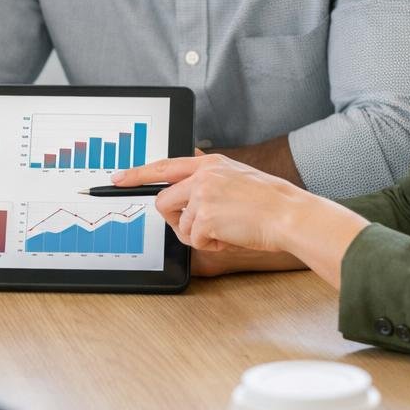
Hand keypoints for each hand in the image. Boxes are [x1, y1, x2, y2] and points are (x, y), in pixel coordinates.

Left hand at [115, 155, 366, 285]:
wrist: (290, 215)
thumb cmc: (271, 202)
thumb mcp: (238, 177)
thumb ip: (211, 180)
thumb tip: (186, 192)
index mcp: (210, 163)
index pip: (165, 165)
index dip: (138, 173)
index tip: (118, 179)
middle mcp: (203, 176)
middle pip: (163, 201)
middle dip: (173, 219)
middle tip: (197, 228)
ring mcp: (203, 196)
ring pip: (180, 225)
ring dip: (198, 235)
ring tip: (226, 231)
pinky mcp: (205, 218)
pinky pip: (194, 240)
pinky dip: (211, 246)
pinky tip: (230, 238)